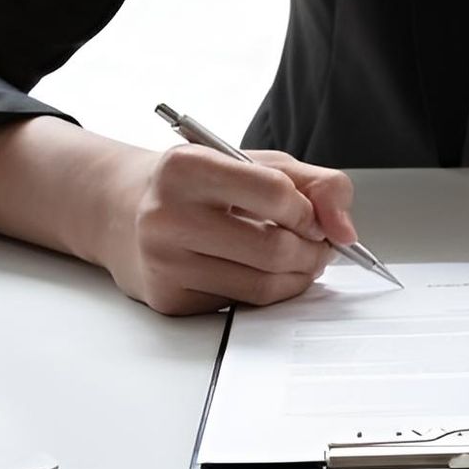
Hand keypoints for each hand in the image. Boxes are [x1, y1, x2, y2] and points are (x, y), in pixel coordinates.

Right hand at [99, 144, 357, 315]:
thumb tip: (345, 230)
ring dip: (297, 277)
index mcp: (186, 167)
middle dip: (312, 252)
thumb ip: (312, 183)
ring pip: (261, 286)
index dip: (309, 210)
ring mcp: (164, 262)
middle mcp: (167, 215)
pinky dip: (264, 294)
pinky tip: (258, 273)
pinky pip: (240, 307)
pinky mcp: (168, 300)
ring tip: (298, 260)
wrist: (123, 211)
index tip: (314, 218)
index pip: (274, 192)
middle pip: (273, 247)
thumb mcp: (250, 161)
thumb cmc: (193, 184)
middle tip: (318, 247)